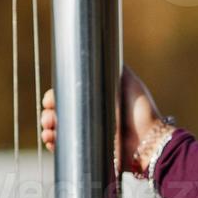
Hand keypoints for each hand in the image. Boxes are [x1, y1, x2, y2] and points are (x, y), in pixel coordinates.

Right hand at [38, 64, 168, 173]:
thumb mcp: (128, 81)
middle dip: (49, 115)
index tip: (50, 101)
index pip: (68, 96)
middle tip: (48, 118)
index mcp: (95, 99)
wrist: (149, 139)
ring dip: (49, 130)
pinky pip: (67, 148)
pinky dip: (55, 144)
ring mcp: (90, 133)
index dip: (56, 98)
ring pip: (60, 130)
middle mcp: (91, 115)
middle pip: (60, 113)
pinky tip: (51, 142)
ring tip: (49, 132)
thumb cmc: (141, 110)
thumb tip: (99, 47)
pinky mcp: (92, 150)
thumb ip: (114, 66)